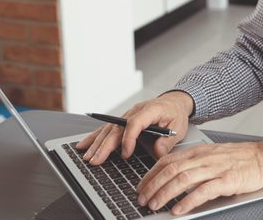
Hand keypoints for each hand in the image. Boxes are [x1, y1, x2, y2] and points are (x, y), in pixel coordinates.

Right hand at [76, 91, 193, 164]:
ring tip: (87, 156)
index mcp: (150, 110)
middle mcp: (135, 111)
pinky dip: (95, 137)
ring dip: (97, 143)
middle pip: (117, 128)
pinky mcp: (123, 119)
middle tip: (95, 160)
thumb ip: (168, 141)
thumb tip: (157, 153)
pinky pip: (107, 128)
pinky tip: (84, 144)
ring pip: (109, 128)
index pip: (135, 123)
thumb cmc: (176, 114)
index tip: (126, 154)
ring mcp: (127, 114)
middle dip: (105, 145)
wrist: (174, 102)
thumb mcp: (179, 127)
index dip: (128, 139)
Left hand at [136, 141, 262, 214]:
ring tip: (154, 205)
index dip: (151, 173)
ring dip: (165, 193)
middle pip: (171, 169)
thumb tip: (174, 179)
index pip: (168, 160)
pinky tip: (178, 209)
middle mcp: (205, 158)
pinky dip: (188, 201)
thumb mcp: (214, 155)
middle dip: (152, 185)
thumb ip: (195, 164)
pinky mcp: (227, 180)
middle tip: (142, 198)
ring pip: (183, 178)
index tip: (141, 185)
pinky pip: (203, 191)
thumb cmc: (241, 158)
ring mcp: (216, 168)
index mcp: (200, 151)